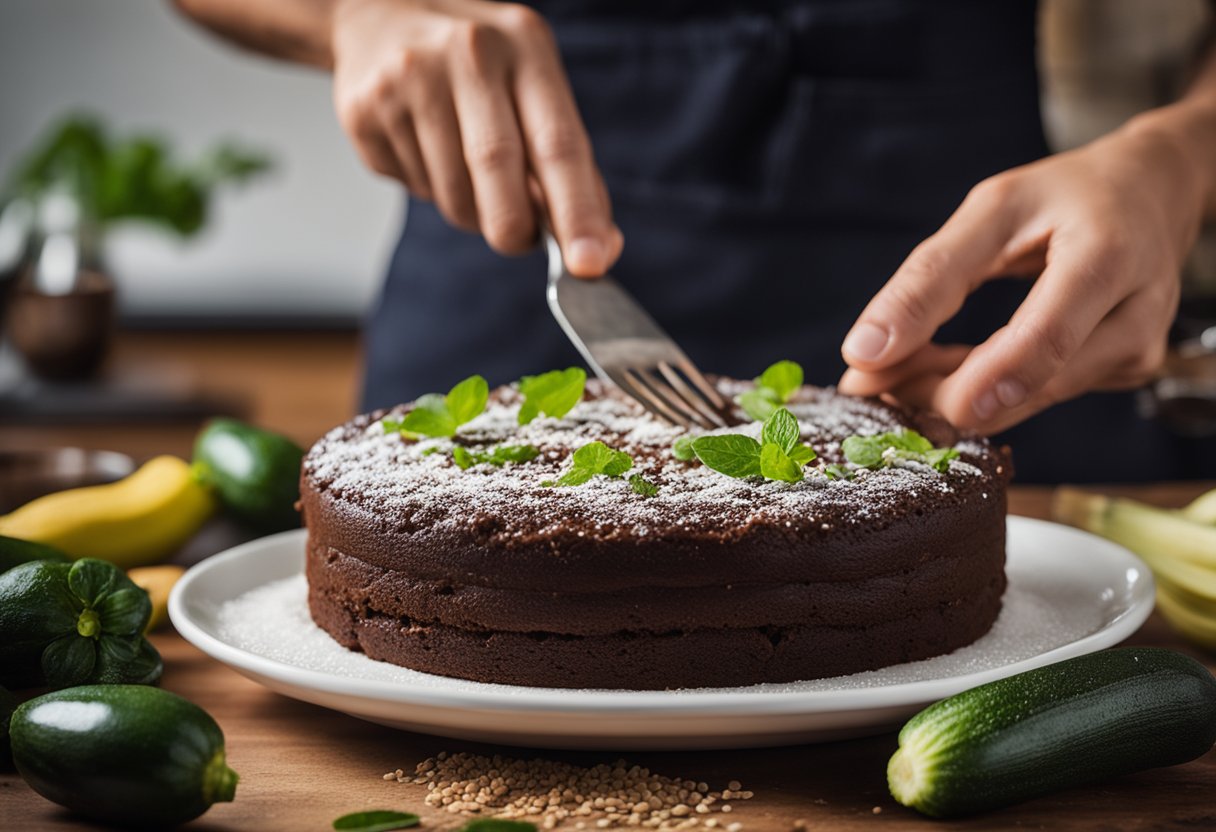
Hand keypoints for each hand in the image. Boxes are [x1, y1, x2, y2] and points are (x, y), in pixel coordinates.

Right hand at [331, 0, 621, 274]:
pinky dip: (429, 191)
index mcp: (525, 47)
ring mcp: (409, 78)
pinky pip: (411, 187)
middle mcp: (468, 53)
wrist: (380, 12)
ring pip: (453, 193)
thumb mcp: (534, 86)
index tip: (590, 263)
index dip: (578, 210)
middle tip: (520, 240)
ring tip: (467, 173)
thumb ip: (569, 164)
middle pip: (497, 168)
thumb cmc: (479, 64)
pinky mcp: (365, 109)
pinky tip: (424, 148)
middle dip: (515, 227)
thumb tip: (598, 246)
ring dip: (471, 212)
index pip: (559, 144)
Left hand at [838, 106, 1215, 433]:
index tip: (888, 391)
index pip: (1042, 338)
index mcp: (1107, 259)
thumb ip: (930, 277)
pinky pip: (1034, 396)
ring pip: (1023, 401)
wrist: (1153, 194)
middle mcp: (1134, 318)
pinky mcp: (1120, 375)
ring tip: (893, 371)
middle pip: (1027, 384)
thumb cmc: (1067, 195)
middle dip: (935, 392)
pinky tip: (940, 370)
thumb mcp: (993, 209)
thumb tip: (864, 351)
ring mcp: (1134, 355)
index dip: (966, 379)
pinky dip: (978, 389)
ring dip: (948, 394)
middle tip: (865, 385)